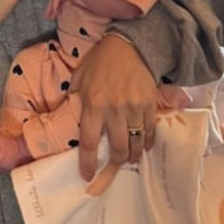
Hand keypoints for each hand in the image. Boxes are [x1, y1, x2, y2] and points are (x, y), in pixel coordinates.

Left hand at [69, 32, 157, 178]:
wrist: (128, 47)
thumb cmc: (99, 64)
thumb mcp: (79, 81)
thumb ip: (76, 104)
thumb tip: (73, 126)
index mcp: (92, 104)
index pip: (88, 142)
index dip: (87, 163)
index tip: (87, 177)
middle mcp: (114, 109)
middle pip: (116, 149)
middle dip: (113, 165)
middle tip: (110, 171)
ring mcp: (134, 108)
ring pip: (135, 144)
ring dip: (131, 157)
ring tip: (127, 160)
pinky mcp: (150, 105)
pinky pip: (149, 132)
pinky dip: (146, 143)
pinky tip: (142, 147)